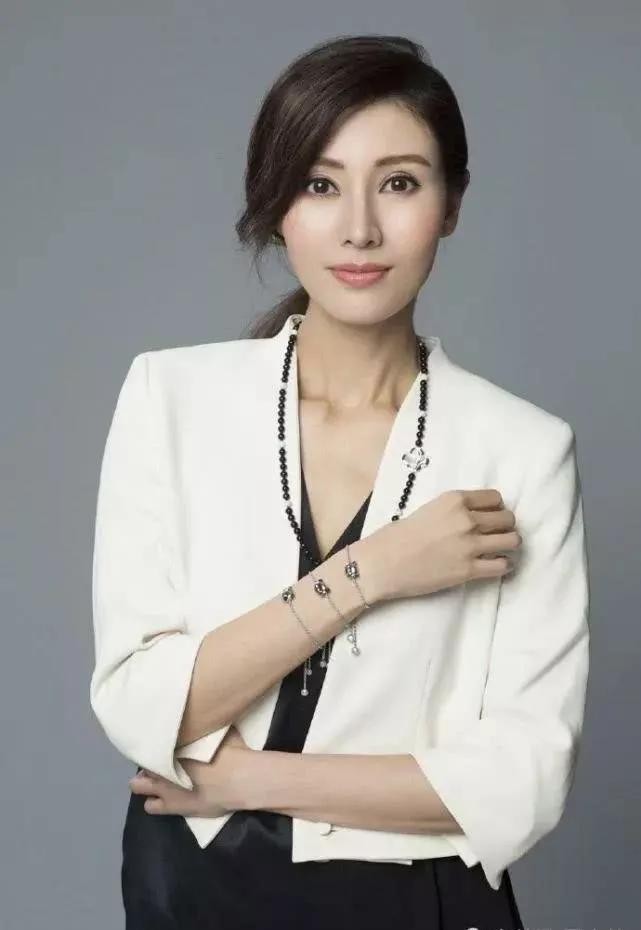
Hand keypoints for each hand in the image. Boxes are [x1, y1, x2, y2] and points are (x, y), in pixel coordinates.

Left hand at [129, 726, 254, 817]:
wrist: (237, 780)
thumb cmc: (231, 752)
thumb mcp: (219, 730)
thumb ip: (206, 726)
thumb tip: (206, 717)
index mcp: (172, 745)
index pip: (152, 741)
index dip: (157, 743)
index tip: (164, 743)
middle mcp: (162, 764)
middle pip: (141, 763)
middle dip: (147, 762)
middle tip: (159, 761)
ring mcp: (163, 787)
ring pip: (137, 785)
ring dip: (146, 782)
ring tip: (158, 781)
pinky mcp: (170, 807)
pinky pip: (150, 807)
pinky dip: (154, 802)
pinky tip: (163, 799)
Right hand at [366, 488, 520, 601]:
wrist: (382, 563)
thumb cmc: (397, 536)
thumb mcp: (428, 510)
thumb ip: (454, 511)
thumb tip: (474, 518)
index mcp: (455, 500)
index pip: (495, 497)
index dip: (496, 508)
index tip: (491, 516)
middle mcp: (467, 519)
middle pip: (508, 518)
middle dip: (505, 527)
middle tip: (495, 535)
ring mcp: (470, 545)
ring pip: (513, 540)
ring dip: (509, 545)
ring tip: (500, 550)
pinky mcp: (469, 570)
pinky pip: (503, 565)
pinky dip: (504, 565)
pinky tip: (497, 566)